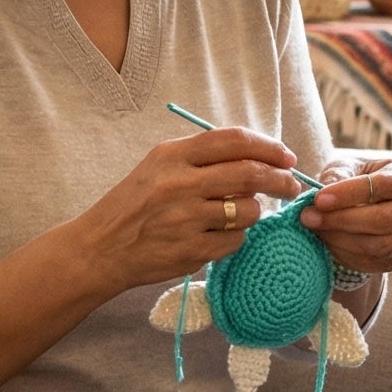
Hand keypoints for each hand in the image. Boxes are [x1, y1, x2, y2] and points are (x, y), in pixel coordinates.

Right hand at [77, 128, 302, 294]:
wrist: (100, 249)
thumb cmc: (135, 205)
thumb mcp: (159, 167)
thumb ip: (203, 158)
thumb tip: (261, 156)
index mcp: (172, 155)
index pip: (234, 140)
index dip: (269, 147)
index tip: (286, 157)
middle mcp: (179, 183)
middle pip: (250, 174)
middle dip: (281, 179)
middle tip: (291, 185)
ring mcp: (185, 219)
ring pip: (248, 210)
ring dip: (254, 211)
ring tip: (238, 213)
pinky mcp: (191, 250)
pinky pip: (236, 240)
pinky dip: (236, 237)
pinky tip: (217, 235)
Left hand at [299, 154, 391, 277]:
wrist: (366, 206)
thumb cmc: (358, 179)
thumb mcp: (348, 168)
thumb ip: (338, 175)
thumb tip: (324, 192)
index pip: (386, 184)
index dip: (351, 192)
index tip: (319, 198)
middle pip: (386, 219)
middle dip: (343, 219)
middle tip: (310, 217)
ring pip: (379, 244)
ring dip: (341, 239)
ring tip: (314, 228)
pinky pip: (372, 261)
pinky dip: (344, 253)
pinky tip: (326, 241)